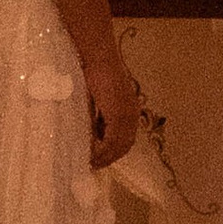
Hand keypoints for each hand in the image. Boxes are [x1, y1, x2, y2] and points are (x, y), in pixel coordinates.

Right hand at [86, 54, 139, 171]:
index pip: (124, 138)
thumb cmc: (94, 73)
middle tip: (93, 165)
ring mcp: (128, 116)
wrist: (98, 58)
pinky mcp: (119, 115)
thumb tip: (90, 135)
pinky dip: (102, 150)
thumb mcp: (96, 100)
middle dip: (109, 158)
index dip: (113, 151)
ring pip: (119, 146)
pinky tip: (91, 154)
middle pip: (124, 146)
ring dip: (105, 156)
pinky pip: (112, 141)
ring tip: (90, 162)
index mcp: (129, 110)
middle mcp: (132, 115)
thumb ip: (97, 117)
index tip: (98, 158)